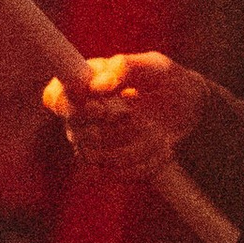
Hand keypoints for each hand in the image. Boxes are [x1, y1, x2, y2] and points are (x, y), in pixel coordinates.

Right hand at [44, 51, 208, 175]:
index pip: (53, 97)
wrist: (190, 111)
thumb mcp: (156, 67)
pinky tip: (161, 150)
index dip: (70, 107)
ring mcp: (92, 143)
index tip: (102, 109)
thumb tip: (97, 85)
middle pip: (77, 134)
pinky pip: (116, 174)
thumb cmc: (169, 81)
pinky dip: (144, 164)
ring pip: (98, 157)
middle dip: (116, 130)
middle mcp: (81, 115)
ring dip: (136, 147)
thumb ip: (127, 68)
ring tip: (159, 134)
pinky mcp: (109, 166)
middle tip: (141, 117)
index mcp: (84, 83)